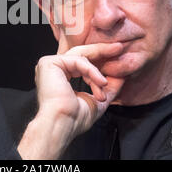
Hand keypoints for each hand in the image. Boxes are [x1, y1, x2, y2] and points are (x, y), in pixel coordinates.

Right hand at [17, 42, 125, 159]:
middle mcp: (54, 68)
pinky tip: (100, 82)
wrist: (61, 124)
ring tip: (105, 84)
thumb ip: (106, 87)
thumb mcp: (97, 100)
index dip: (99, 63)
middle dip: (102, 51)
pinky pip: (77, 60)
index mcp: (61, 76)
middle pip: (81, 54)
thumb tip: (121, 76)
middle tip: (119, 48)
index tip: (117, 57)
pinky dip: (91, 71)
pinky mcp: (50, 62)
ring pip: (81, 57)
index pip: (82, 63)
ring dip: (97, 71)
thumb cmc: (74, 119)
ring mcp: (50, 64)